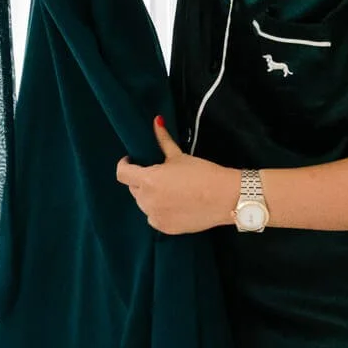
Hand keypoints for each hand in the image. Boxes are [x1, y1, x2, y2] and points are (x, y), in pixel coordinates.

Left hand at [116, 116, 237, 234]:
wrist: (224, 198)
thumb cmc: (202, 173)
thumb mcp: (179, 156)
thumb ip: (163, 140)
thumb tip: (157, 120)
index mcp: (148, 180)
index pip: (122, 174)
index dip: (125, 165)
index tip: (131, 161)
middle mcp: (147, 200)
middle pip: (134, 188)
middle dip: (141, 180)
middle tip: (158, 175)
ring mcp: (155, 216)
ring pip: (143, 203)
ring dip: (149, 196)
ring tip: (167, 190)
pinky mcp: (165, 227)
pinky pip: (153, 217)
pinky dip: (158, 210)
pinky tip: (172, 204)